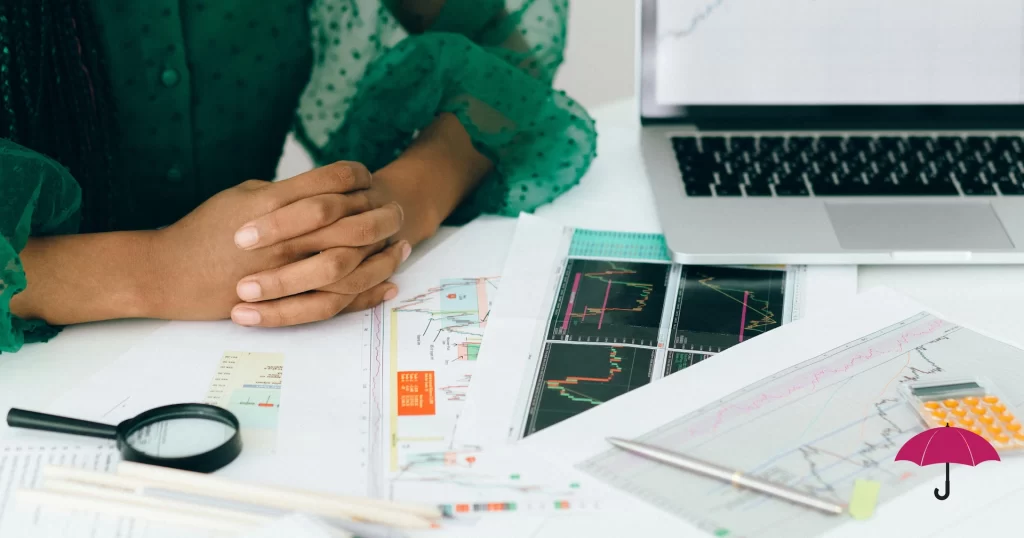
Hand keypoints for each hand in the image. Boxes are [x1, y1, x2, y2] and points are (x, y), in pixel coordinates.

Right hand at [151, 162, 407, 324]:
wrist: (168, 274)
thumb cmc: (202, 231)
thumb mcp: (241, 196)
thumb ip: (282, 193)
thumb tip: (317, 191)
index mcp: (273, 202)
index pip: (330, 180)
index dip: (356, 176)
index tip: (368, 177)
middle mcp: (284, 235)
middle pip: (350, 220)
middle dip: (381, 215)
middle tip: (399, 211)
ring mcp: (286, 270)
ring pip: (350, 261)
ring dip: (382, 255)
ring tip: (403, 247)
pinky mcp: (284, 300)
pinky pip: (336, 299)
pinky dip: (367, 292)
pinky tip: (388, 284)